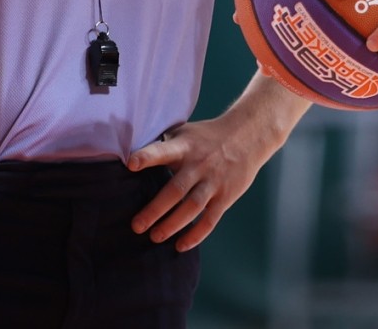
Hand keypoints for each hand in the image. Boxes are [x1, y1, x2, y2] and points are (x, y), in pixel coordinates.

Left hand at [125, 110, 276, 250]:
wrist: (247, 135)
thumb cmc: (206, 137)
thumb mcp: (184, 132)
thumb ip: (163, 146)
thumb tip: (130, 161)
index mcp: (184, 146)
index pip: (163, 151)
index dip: (147, 157)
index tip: (130, 164)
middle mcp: (199, 165)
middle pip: (175, 190)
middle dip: (155, 210)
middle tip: (136, 226)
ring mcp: (214, 182)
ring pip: (192, 208)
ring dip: (172, 225)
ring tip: (155, 237)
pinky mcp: (225, 196)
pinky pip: (210, 219)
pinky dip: (196, 234)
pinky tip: (181, 245)